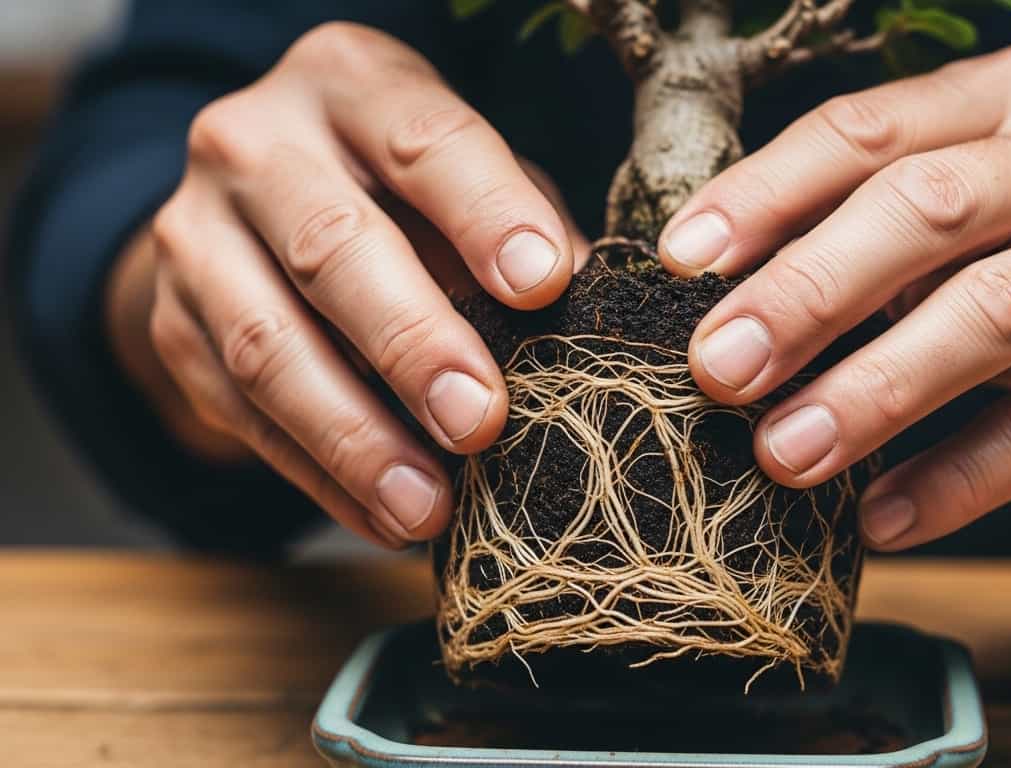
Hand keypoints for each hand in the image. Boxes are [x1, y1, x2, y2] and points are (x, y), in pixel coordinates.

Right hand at [107, 23, 587, 547]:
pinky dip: (319, 475)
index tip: (542, 285)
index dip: (486, 213)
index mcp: (353, 85)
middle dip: (412, 341)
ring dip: (356, 437)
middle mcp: (258, 144)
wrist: (260, 202)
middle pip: (333, 245)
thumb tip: (591, 326)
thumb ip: (527, 233)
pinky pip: (240, 412)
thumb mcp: (470, 181)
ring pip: (269, 344)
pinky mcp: (172, 322)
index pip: (424, 143)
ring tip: (428, 505)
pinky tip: (384, 515)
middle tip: (481, 420)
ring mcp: (197, 233)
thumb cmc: (408, 190)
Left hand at [659, 45, 1010, 550]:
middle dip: (809, 292)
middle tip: (718, 367)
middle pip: (926, 212)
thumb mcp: (976, 197)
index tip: (682, 264)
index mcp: (1006, 99)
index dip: (766, 195)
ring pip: (992, 315)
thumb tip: (718, 297)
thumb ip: (869, 222)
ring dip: (876, 392)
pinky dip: (962, 477)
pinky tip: (886, 518)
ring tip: (785, 454)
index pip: (866, 131)